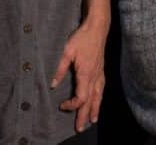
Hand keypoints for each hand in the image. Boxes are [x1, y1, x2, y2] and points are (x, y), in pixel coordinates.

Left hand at [52, 0, 109, 132]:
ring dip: (95, 109)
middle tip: (80, 128)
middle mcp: (95, 76)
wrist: (97, 28)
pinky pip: (102, 88)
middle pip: (91, 101)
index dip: (72, 105)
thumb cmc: (81, 38)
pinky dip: (100, 98)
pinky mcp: (101, 70)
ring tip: (93, 120)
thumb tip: (53, 85)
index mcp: (86, 74)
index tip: (62, 105)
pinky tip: (98, 102)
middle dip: (84, 115)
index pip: (81, 97)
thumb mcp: (67, 52)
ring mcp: (100, 74)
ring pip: (99, 96)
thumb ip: (60, 69)